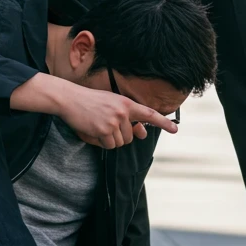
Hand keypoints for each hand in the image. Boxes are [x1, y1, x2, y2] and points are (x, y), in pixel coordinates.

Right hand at [58, 86, 178, 149]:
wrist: (70, 99)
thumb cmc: (91, 102)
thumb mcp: (113, 105)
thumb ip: (129, 118)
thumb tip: (143, 134)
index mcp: (127, 103)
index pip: (149, 114)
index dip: (163, 122)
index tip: (175, 129)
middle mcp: (123, 112)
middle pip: (130, 137)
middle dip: (120, 135)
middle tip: (106, 124)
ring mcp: (114, 121)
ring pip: (120, 143)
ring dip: (109, 139)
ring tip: (98, 125)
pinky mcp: (104, 130)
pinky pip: (109, 146)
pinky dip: (102, 143)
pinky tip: (93, 131)